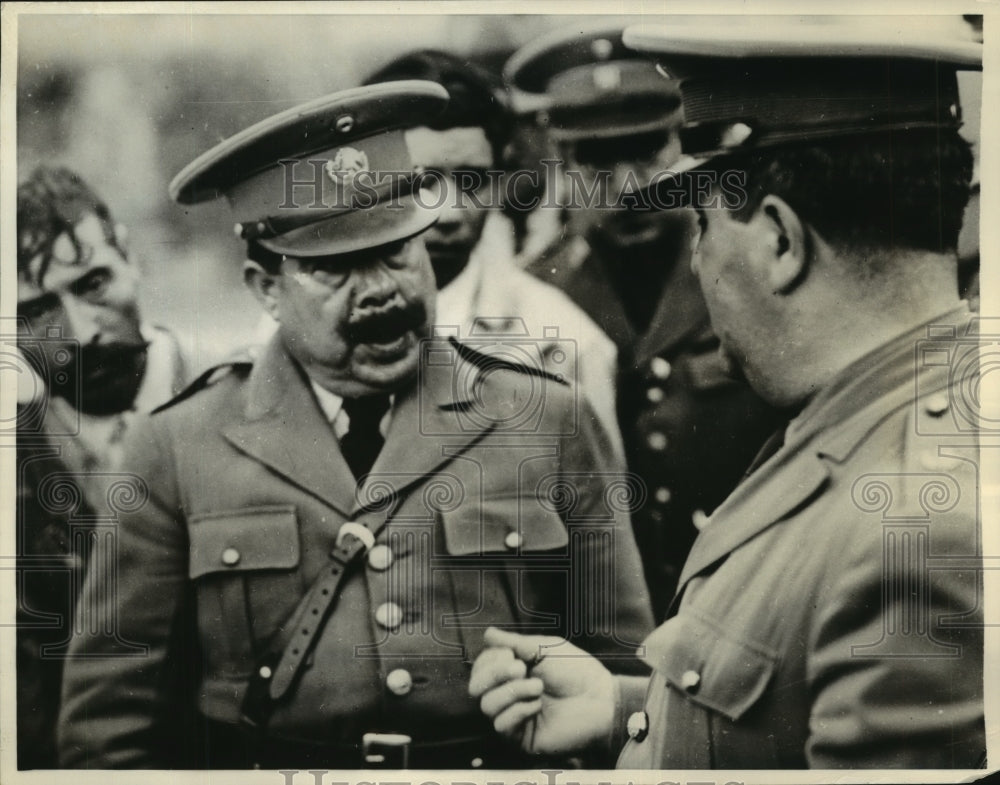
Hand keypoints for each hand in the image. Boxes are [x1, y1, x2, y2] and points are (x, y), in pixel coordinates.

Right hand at [468, 627, 615, 755]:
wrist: (600, 699)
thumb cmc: (577, 671)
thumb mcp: (544, 648)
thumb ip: (514, 642)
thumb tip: (488, 634)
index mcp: (513, 672)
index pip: (481, 667)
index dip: (490, 659)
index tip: (512, 654)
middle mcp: (510, 694)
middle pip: (476, 687)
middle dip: (494, 674)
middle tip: (520, 668)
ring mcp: (515, 716)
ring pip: (487, 705)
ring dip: (512, 691)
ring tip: (538, 687)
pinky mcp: (522, 737)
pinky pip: (502, 724)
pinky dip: (518, 711)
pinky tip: (538, 706)